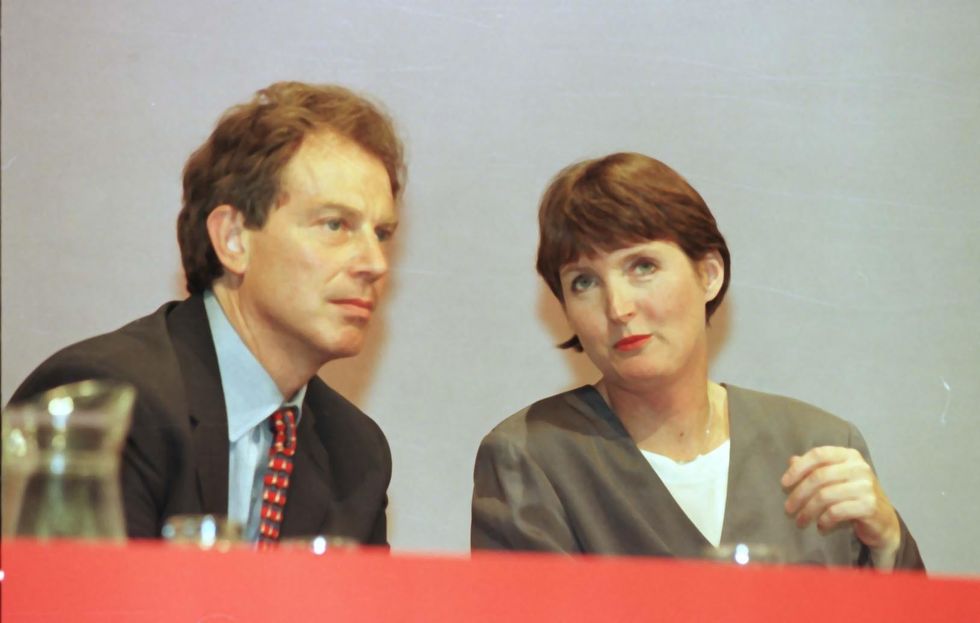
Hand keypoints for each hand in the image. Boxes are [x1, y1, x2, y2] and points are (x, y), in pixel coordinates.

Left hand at [781, 446, 899, 568]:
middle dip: (799, 494)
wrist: (883, 521)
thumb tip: (791, 460)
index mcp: (849, 455)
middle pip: (819, 477)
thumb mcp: (835, 478)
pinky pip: (836, 511)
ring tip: (800, 521)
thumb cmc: (853, 496)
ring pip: (825, 495)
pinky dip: (824, 520)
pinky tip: (820, 527)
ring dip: (808, 511)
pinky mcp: (869, 505)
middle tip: (788, 509)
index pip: (818, 454)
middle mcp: (859, 467)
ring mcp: (866, 486)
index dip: (798, 468)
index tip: (784, 484)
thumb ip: (815, 468)